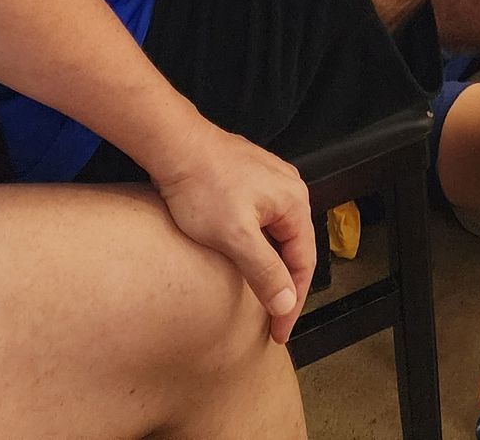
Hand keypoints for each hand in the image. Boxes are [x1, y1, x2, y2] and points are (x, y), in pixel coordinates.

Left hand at [151, 120, 313, 345]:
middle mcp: (289, 189)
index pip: (304, 263)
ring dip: (272, 268)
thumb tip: (288, 303)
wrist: (175, 145)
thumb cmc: (204, 187)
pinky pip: (264, 223)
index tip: (279, 333)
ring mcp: (270, 182)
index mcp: (294, 202)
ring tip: (260, 298)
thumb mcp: (235, 237)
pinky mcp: (249, 181)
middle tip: (272, 321)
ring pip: (278, 236)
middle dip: (285, 287)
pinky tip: (244, 262)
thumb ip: (265, 271)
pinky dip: (259, 248)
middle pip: (294, 249)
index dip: (293, 303)